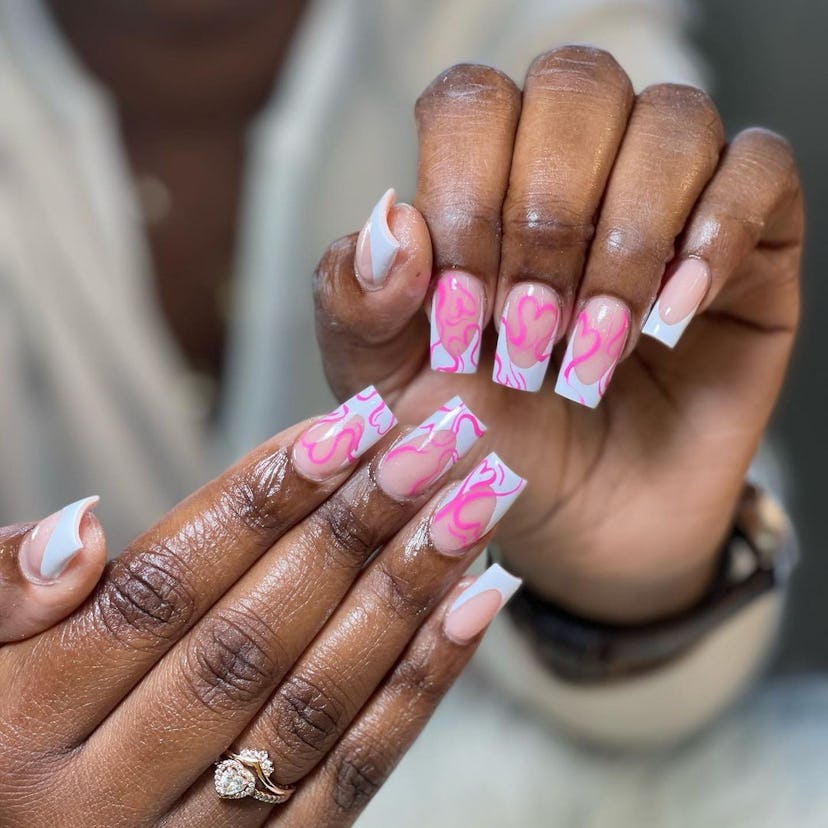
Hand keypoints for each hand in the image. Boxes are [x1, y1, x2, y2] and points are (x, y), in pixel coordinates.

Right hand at [0, 390, 522, 826]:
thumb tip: (81, 528)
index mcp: (20, 725)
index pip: (165, 587)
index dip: (263, 499)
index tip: (349, 424)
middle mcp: (103, 798)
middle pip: (254, 637)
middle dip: (356, 528)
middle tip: (436, 441)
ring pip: (317, 704)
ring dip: (408, 593)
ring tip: (473, 503)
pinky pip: (353, 779)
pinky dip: (422, 686)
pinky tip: (475, 604)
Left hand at [314, 46, 802, 622]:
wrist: (568, 522)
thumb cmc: (478, 444)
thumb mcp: (389, 389)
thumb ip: (356, 306)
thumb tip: (390, 220)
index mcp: (481, 181)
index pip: (475, 103)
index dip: (467, 194)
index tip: (465, 313)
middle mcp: (577, 169)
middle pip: (576, 88)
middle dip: (547, 219)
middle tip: (532, 332)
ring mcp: (669, 198)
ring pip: (673, 122)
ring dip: (625, 241)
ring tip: (597, 345)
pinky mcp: (751, 243)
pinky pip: (761, 172)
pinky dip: (716, 235)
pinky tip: (670, 316)